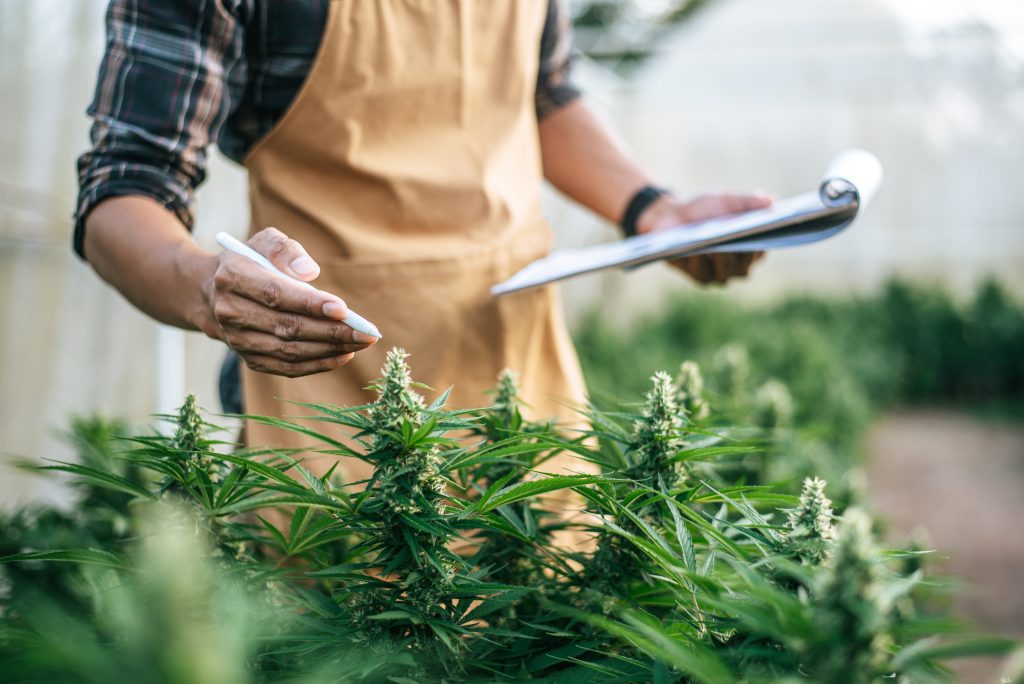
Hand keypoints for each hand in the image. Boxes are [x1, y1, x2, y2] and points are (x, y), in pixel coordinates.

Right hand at [202, 227, 376, 377]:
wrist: (213, 293)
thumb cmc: (252, 262)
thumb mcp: (265, 241)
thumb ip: (286, 250)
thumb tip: (309, 272)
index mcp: (231, 277)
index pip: (275, 294)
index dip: (310, 304)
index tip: (343, 309)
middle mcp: (229, 312)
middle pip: (286, 327)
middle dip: (331, 331)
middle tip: (366, 332)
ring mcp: (237, 340)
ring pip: (288, 351)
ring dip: (329, 350)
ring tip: (360, 343)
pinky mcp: (249, 358)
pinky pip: (286, 368)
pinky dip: (317, 365)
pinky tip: (342, 355)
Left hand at [636, 193, 772, 284]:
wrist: (670, 216)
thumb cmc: (704, 209)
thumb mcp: (726, 200)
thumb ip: (747, 202)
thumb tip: (772, 201)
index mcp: (748, 248)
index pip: (760, 252)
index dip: (762, 246)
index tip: (762, 235)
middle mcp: (736, 266)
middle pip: (744, 266)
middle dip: (742, 255)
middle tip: (742, 242)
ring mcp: (717, 274)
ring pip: (724, 272)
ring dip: (722, 259)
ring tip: (719, 247)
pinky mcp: (697, 276)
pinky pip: (702, 272)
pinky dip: (700, 261)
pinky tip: (697, 251)